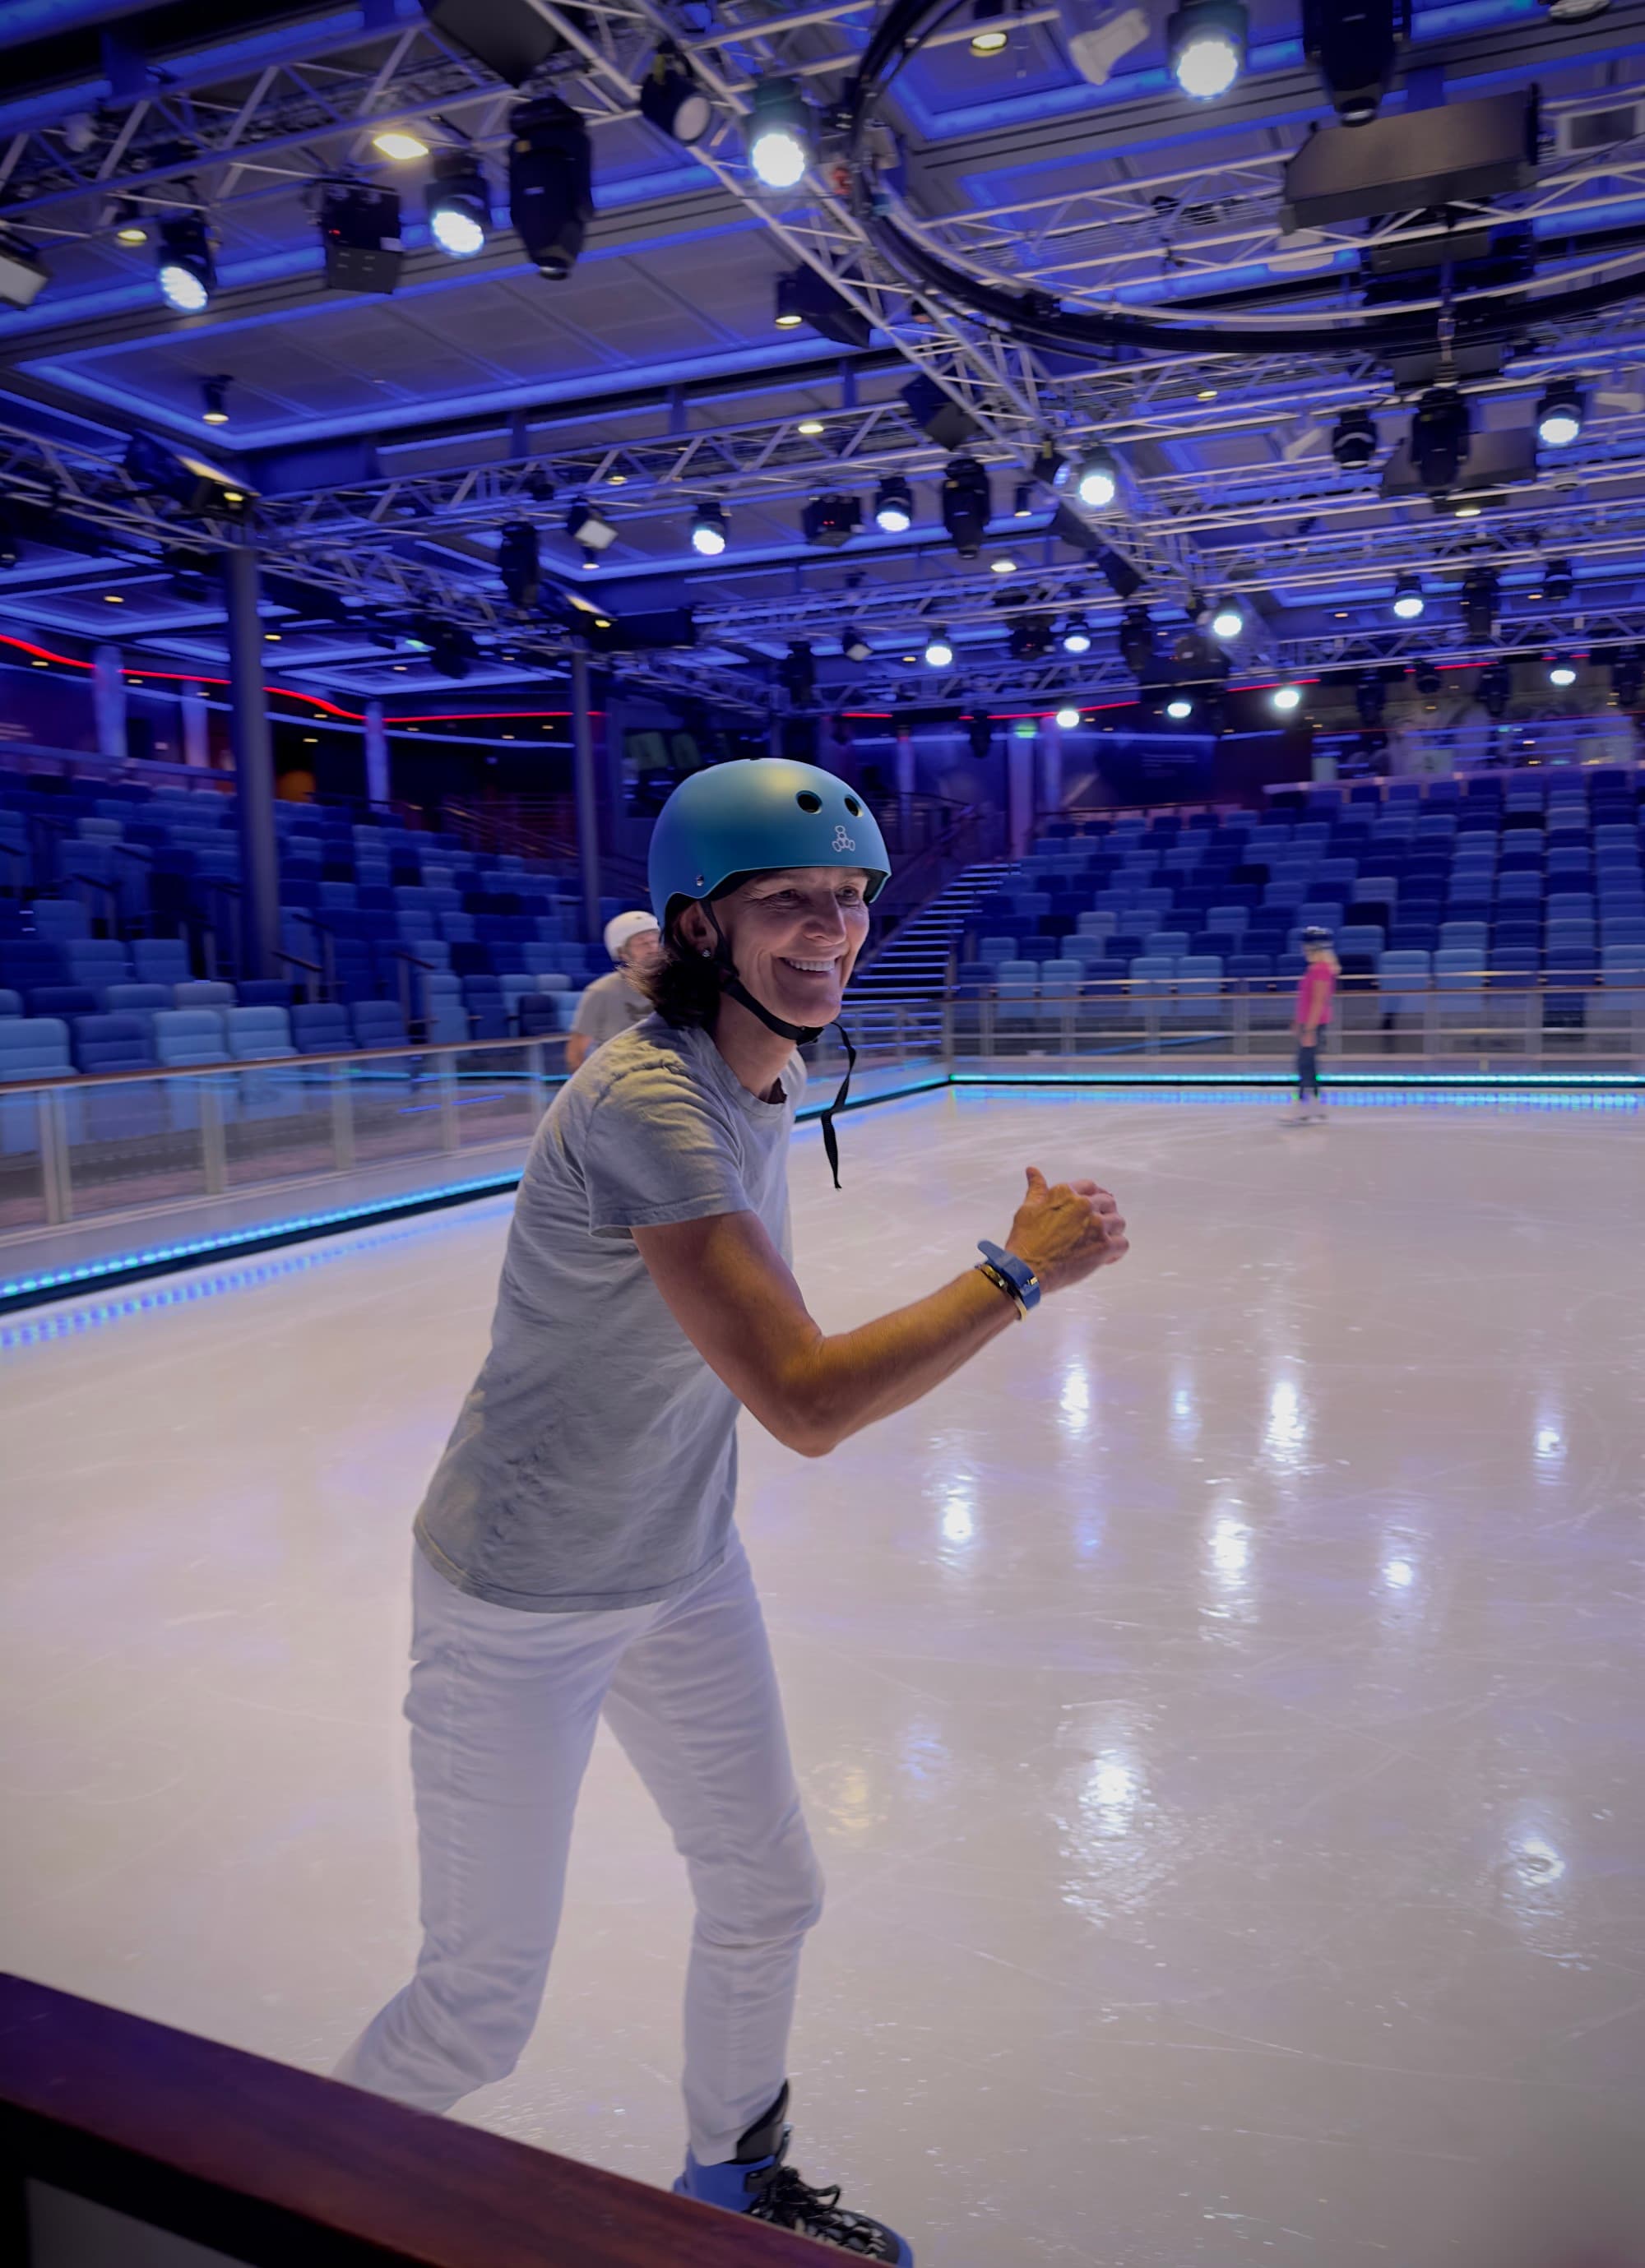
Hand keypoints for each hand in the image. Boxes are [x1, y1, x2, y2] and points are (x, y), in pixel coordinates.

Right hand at [1004, 1166, 1128, 1295]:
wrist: (1027, 1270)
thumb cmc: (1025, 1240)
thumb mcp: (1028, 1208)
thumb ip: (1036, 1188)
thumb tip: (1032, 1170)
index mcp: (1066, 1193)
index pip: (1090, 1186)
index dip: (1095, 1196)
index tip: (1095, 1205)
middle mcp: (1084, 1205)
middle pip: (1108, 1202)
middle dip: (1105, 1213)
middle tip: (1098, 1227)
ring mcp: (1096, 1225)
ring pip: (1119, 1222)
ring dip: (1112, 1231)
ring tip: (1101, 1242)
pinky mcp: (1104, 1246)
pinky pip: (1123, 1244)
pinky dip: (1117, 1251)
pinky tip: (1107, 1257)